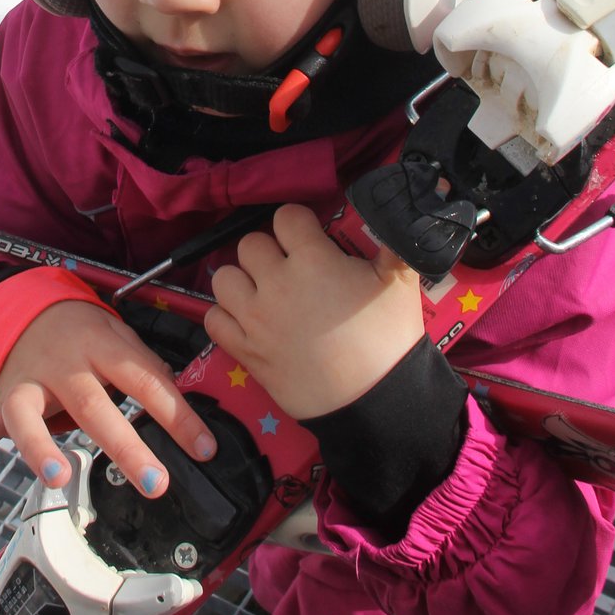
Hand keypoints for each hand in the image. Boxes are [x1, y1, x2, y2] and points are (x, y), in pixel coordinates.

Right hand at [0, 298, 215, 497]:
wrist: (27, 305)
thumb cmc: (84, 331)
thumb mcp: (121, 336)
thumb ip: (146, 370)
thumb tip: (182, 410)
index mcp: (102, 346)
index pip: (146, 380)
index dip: (178, 415)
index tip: (204, 449)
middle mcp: (63, 365)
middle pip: (94, 405)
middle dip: (124, 446)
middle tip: (154, 482)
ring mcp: (27, 383)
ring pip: (27, 414)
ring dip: (40, 447)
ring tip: (59, 477)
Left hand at [205, 204, 422, 418]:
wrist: (376, 400)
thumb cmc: (387, 339)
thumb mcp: (400, 282)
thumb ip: (393, 242)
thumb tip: (398, 215)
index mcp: (312, 260)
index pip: (285, 216)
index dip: (298, 223)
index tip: (308, 236)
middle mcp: (275, 284)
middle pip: (249, 243)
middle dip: (268, 250)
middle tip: (288, 266)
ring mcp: (256, 319)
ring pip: (224, 278)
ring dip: (241, 279)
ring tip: (263, 290)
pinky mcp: (246, 351)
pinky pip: (213, 320)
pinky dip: (225, 316)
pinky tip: (247, 319)